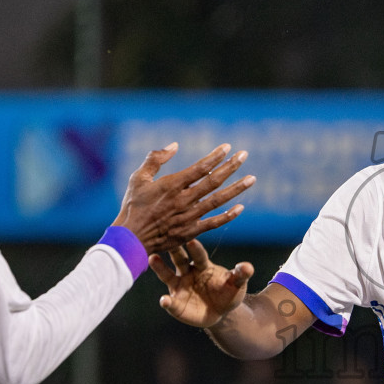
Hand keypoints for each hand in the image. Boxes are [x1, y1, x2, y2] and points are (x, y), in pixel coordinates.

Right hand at [113, 143, 255, 253]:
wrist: (131, 238)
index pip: (199, 168)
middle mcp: (183, 200)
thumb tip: (174, 145)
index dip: (215, 157)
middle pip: (213, 181)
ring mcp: (189, 216)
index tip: (228, 147)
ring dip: (236, 189)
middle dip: (230, 167)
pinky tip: (241, 208)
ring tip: (252, 179)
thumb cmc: (132, 206)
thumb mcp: (138, 178)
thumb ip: (155, 159)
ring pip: (218, 200)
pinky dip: (228, 216)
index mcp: (171, 185)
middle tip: (244, 155)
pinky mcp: (191, 231)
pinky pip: (214, 223)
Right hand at [150, 241, 254, 327]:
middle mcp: (188, 271)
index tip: (191, 239)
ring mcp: (179, 285)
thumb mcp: (237, 284)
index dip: (195, 248)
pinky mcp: (175, 302)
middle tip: (164, 238)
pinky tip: (164, 301)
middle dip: (172, 249)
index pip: (199, 254)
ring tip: (152, 258)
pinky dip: (166, 301)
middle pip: (178, 258)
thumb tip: (248, 267)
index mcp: (203, 264)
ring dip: (159, 267)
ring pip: (167, 274)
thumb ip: (241, 275)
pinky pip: (170, 302)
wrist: (221, 312)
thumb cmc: (228, 292)